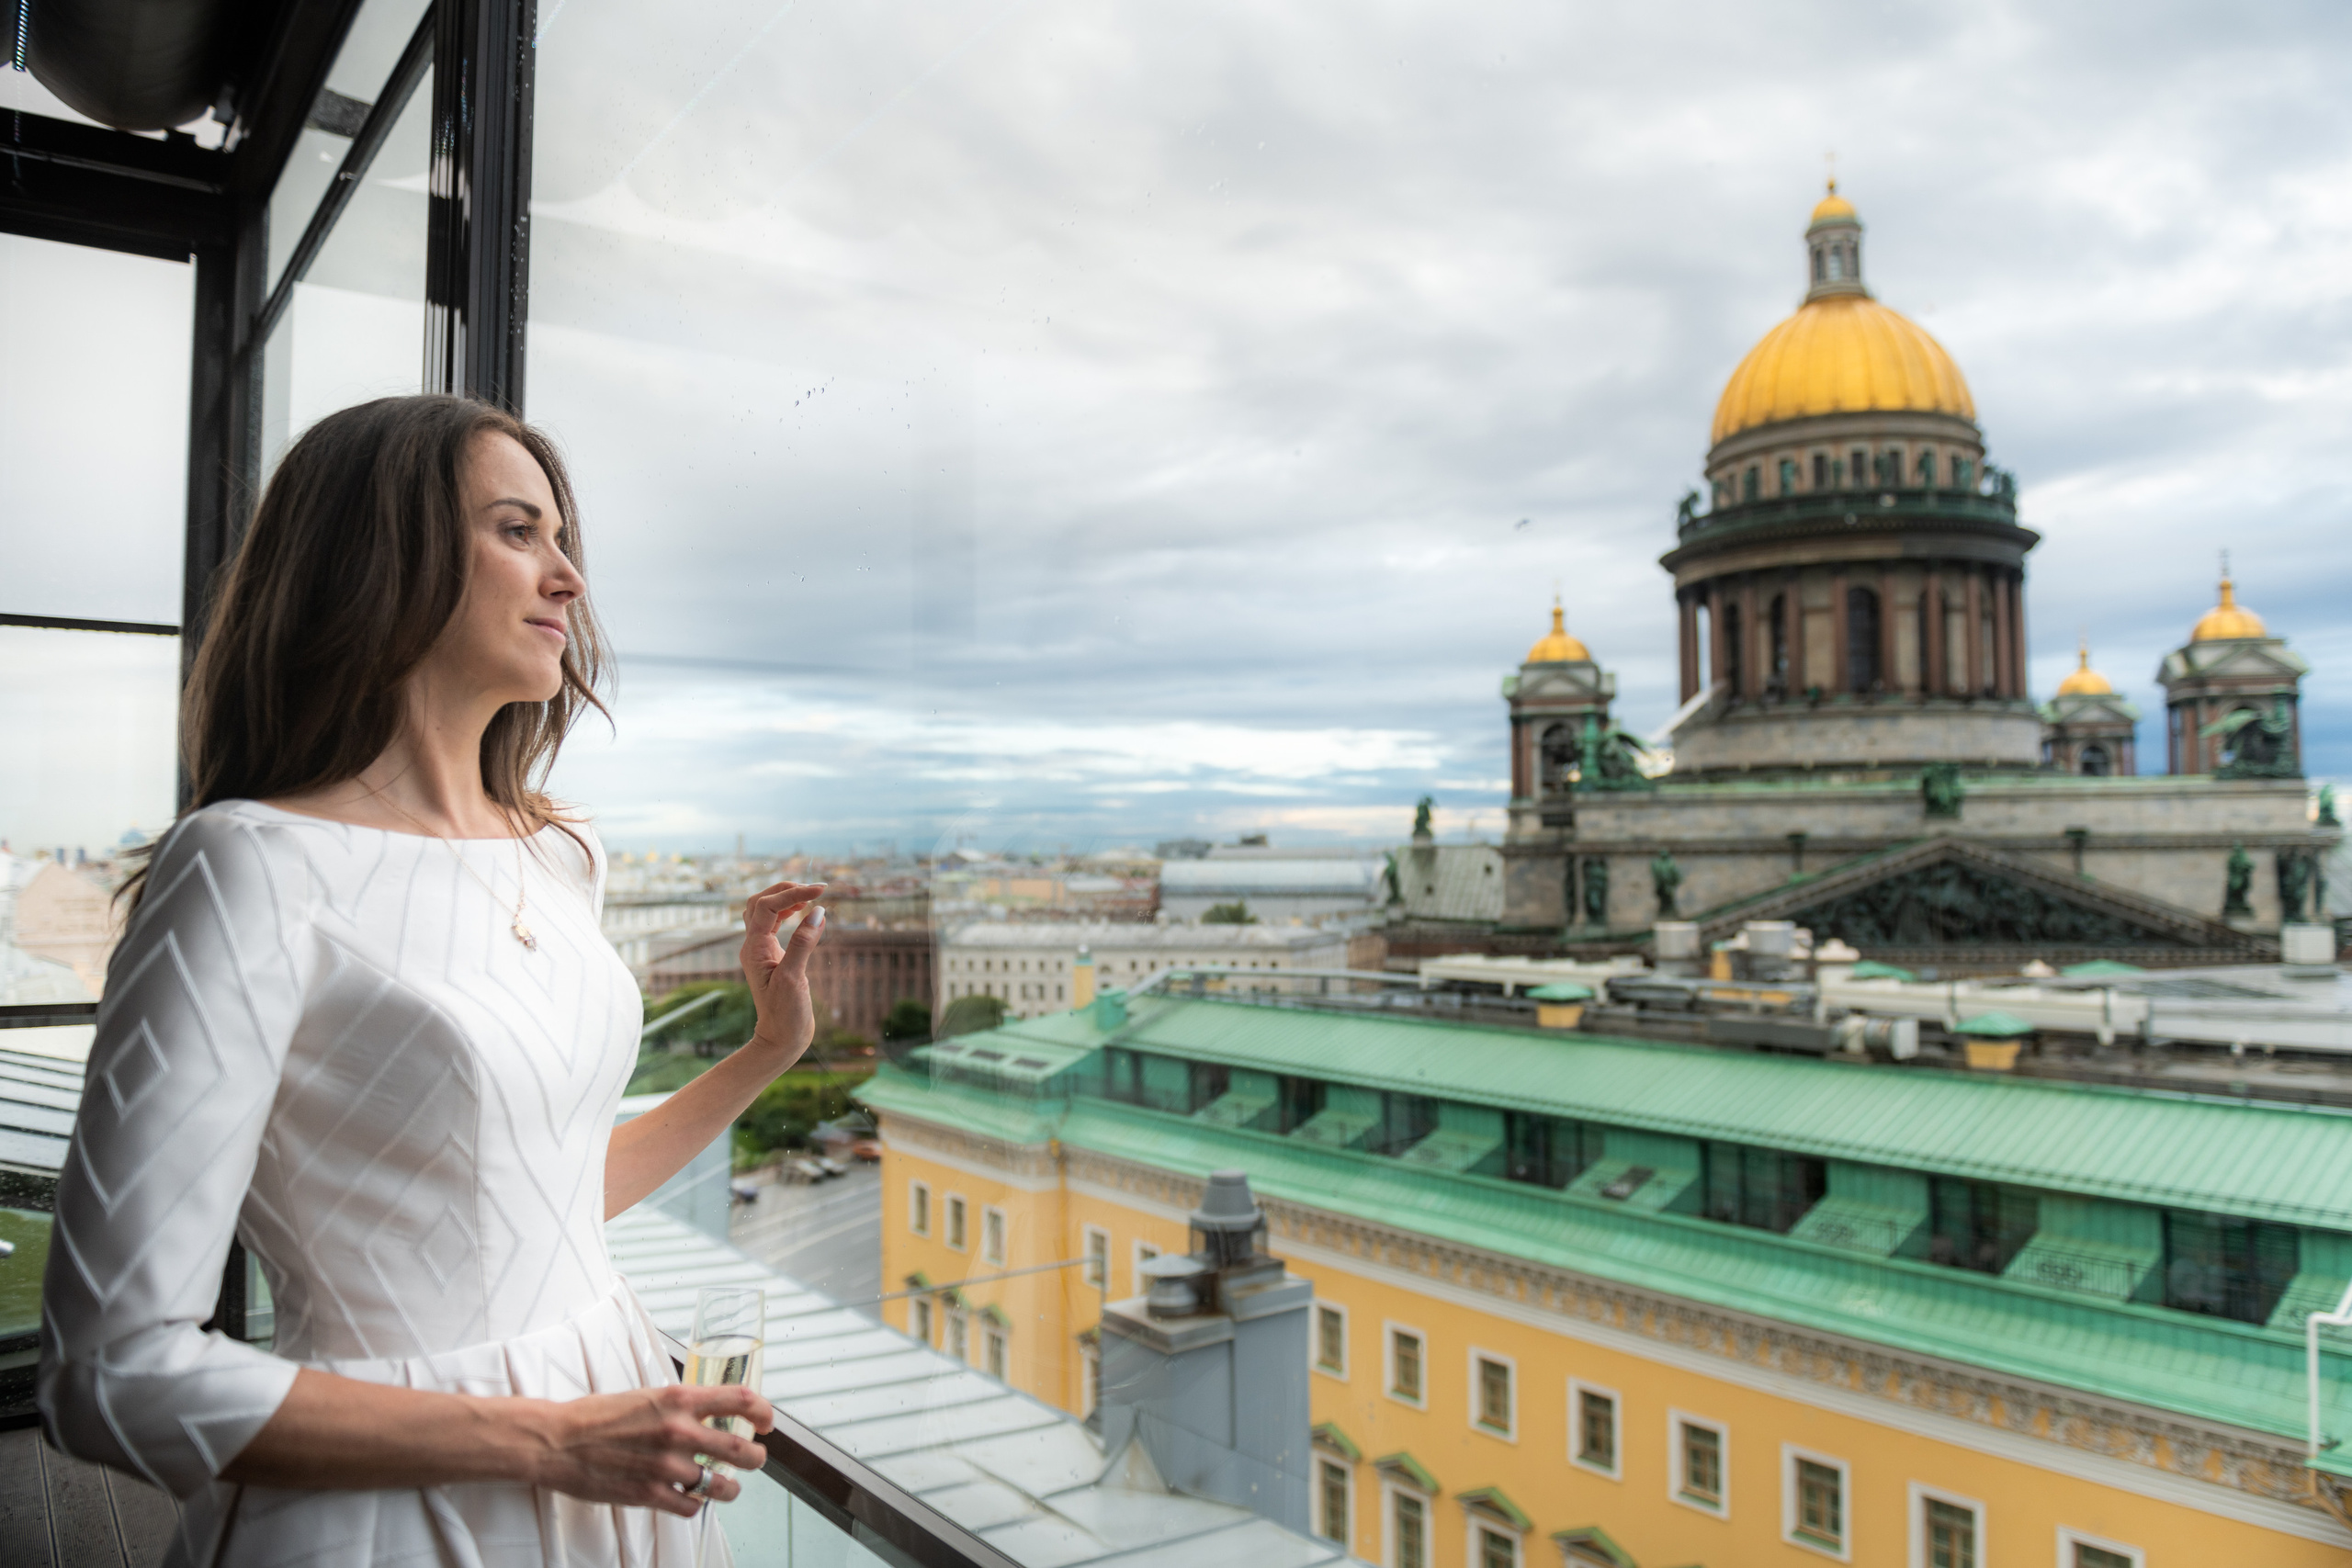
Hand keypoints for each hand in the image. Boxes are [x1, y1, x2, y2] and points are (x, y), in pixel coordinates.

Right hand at [526, 1384, 774, 1516]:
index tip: (767, 1422)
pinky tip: (690, 1499)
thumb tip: (709, 1411)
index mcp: (679, 1399)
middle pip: (743, 1449)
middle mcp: (679, 1431)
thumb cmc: (597, 1415)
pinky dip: (695, 1505)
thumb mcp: (647, 1395)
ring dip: (731, 1488)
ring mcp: (666, 1466)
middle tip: (756, 1459)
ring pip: (723, 1486)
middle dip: (757, 1458)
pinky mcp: (650, 1494)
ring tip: (728, 1487)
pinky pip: (691, 1507)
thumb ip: (680, 1405)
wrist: (557, 1440)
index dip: (764, 1412)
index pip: (742, 1400)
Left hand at [740, 880, 826, 1061]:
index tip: (820, 891)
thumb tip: (818, 912)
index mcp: (753, 949)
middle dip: (784, 890)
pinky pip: (774, 925)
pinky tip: (806, 914)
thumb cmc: (785, 1014)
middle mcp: (753, 946)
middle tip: (813, 889)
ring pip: (764, 912)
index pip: (767, 907)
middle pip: (759, 902)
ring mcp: (761, 951)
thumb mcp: (794, 978)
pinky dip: (788, 913)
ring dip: (785, 899)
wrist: (781, 1039)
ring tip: (810, 896)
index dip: (792, 894)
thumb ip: (804, 943)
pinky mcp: (772, 957)